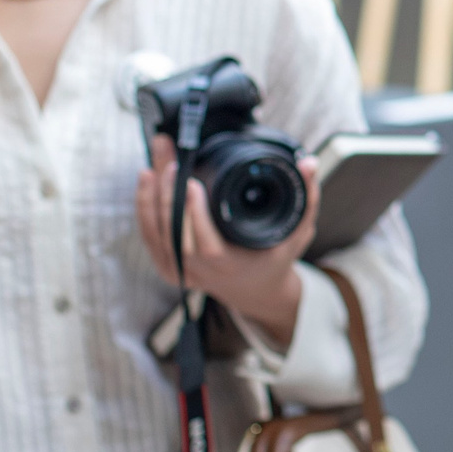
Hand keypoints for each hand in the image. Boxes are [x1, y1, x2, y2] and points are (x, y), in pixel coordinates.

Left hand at [133, 135, 317, 347]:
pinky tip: (146, 179)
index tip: (192, 182)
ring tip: (156, 162)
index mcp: (231, 265)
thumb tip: (307, 162)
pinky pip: (150, 236)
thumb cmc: (275, 257)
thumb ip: (306, 195)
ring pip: (156, 233)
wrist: (255, 289)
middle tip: (171, 161)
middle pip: (174, 233)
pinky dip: (144, 207)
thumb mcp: (297, 229)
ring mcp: (181, 271)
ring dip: (151, 195)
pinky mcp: (168, 266)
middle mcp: (201, 271)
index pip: (206, 245)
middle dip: (167, 194)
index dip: (195, 215)